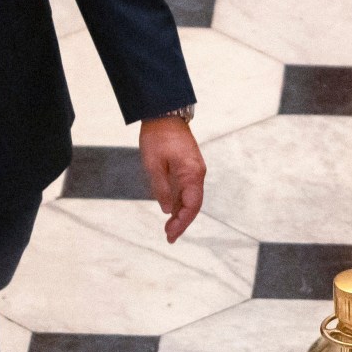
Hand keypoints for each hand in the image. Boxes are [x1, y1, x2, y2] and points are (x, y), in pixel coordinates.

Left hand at [139, 114, 206, 241]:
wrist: (164, 113)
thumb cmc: (157, 137)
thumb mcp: (153, 165)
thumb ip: (161, 188)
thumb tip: (167, 209)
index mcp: (192, 173)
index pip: (192, 205)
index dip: (182, 222)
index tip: (171, 235)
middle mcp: (197, 173)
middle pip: (194, 204)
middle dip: (183, 223)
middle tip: (169, 238)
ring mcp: (194, 170)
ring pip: (191, 198)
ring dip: (181, 214)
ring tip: (169, 230)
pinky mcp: (188, 167)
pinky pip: (187, 190)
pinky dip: (180, 203)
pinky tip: (171, 212)